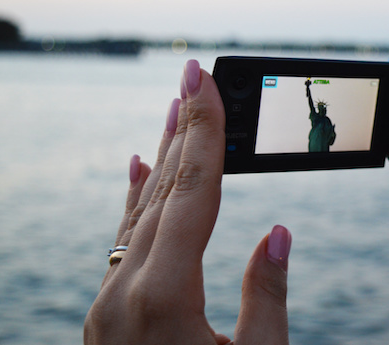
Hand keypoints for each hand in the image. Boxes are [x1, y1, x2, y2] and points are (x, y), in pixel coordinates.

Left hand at [84, 60, 291, 344]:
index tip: (205, 81)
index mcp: (162, 298)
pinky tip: (139, 170)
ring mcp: (110, 304)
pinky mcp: (111, 314)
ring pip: (141, 211)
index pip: (192, 191)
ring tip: (178, 110)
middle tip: (192, 74)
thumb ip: (268, 296)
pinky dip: (136, 200)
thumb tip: (279, 234)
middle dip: (183, 126)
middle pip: (163, 189)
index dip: (204, 131)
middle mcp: (124, 293)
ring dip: (164, 157)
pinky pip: (125, 241)